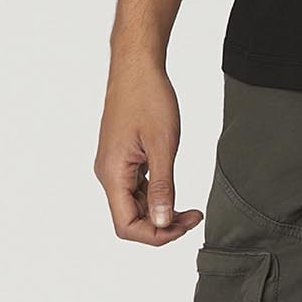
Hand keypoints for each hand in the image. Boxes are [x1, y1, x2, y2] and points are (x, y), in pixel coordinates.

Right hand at [94, 55, 202, 244]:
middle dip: (162, 224)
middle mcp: (108, 174)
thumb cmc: (148, 98)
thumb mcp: (162, 144)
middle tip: (194, 217)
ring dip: (160, 210)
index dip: (155, 235)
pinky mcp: (122, 156)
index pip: (127, 225)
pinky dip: (155, 194)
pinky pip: (135, 186)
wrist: (137, 66)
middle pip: (130, 218)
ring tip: (189, 208)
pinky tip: (173, 188)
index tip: (185, 225)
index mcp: (112, 174)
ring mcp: (114, 164)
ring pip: (134, 203)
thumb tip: (161, 223)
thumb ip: (162, 187)